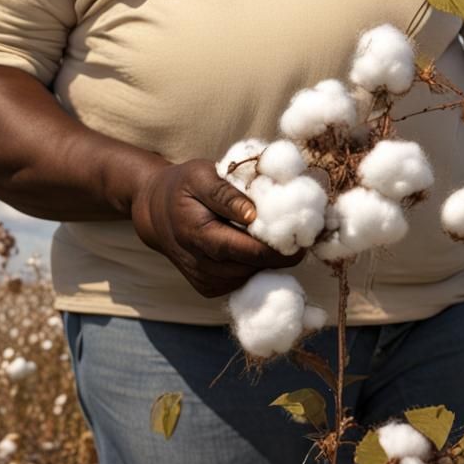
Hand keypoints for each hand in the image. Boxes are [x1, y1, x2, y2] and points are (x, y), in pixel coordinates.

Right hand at [130, 158, 304, 297]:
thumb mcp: (200, 175)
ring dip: (272, 259)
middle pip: (254, 266)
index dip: (281, 247)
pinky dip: (257, 264)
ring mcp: (205, 281)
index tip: (308, 234)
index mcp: (198, 235)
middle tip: (309, 233)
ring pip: (253, 276)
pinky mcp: (209, 288)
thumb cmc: (182, 186)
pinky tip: (262, 244)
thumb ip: (226, 193)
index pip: (248, 251)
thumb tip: (255, 213)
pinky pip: (244, 279)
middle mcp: (201, 266)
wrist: (155, 213)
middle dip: (284, 252)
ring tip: (287, 235)